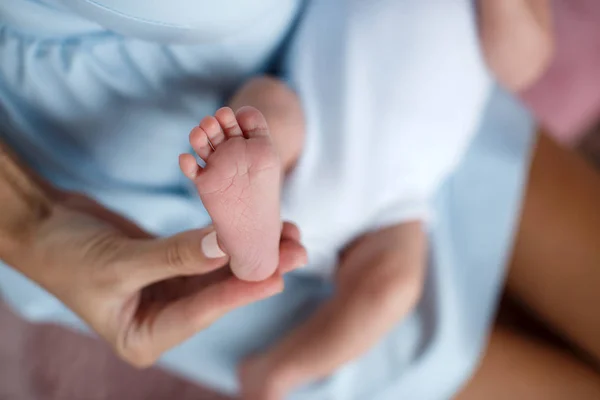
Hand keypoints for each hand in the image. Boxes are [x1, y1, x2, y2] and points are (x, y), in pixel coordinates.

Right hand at [10, 192, 306, 366]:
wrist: (43, 226)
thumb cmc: (67, 253)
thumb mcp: (120, 261)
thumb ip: (177, 256)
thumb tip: (228, 245)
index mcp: (145, 338)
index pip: (202, 312)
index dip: (241, 290)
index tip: (279, 273)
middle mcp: (162, 321)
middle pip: (219, 293)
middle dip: (258, 268)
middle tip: (297, 249)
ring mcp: (169, 293)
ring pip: (220, 273)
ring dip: (252, 252)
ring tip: (289, 234)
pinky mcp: (173, 268)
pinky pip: (208, 255)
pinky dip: (231, 240)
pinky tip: (258, 228)